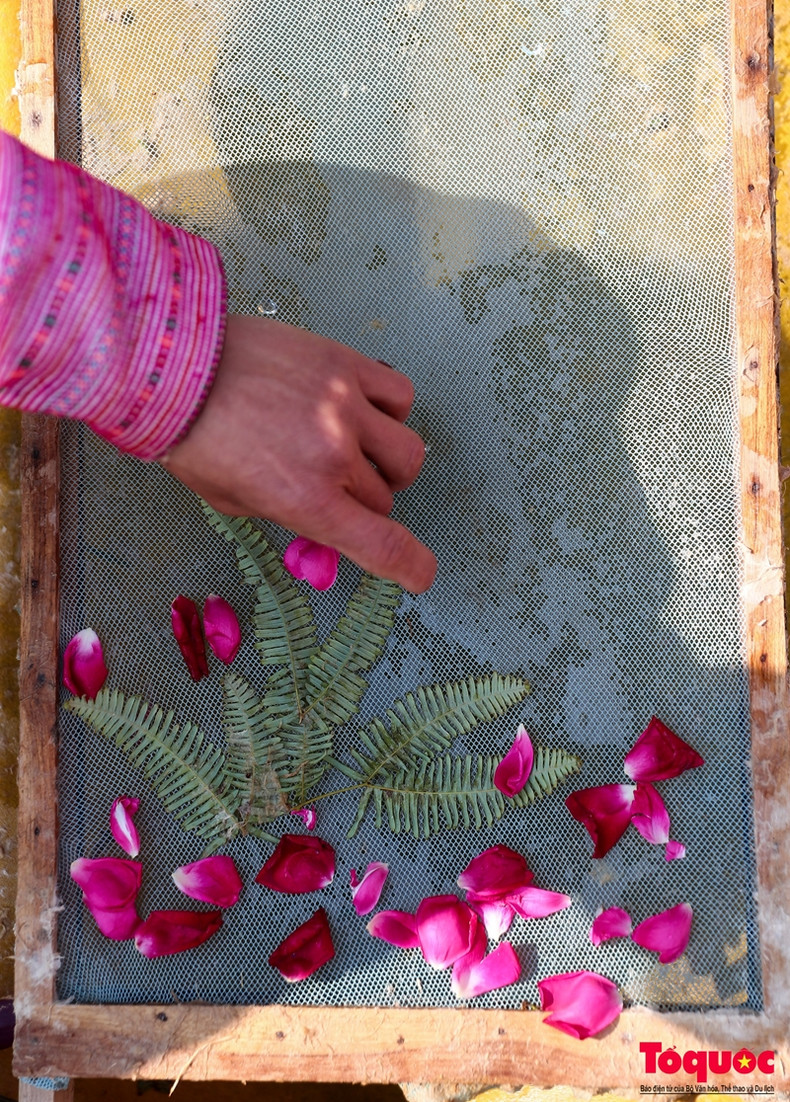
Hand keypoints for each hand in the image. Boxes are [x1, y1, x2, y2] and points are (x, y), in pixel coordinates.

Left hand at [161, 314, 436, 592]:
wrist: (170, 365)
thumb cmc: (192, 436)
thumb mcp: (232, 501)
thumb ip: (287, 515)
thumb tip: (324, 519)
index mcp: (305, 501)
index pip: (383, 545)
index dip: (411, 565)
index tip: (419, 572)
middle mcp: (334, 456)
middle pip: (385, 499)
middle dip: (366, 501)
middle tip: (336, 486)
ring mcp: (345, 406)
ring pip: (406, 452)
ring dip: (388, 462)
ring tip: (359, 450)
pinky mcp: (345, 364)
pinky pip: (400, 395)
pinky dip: (390, 411)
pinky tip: (361, 410)